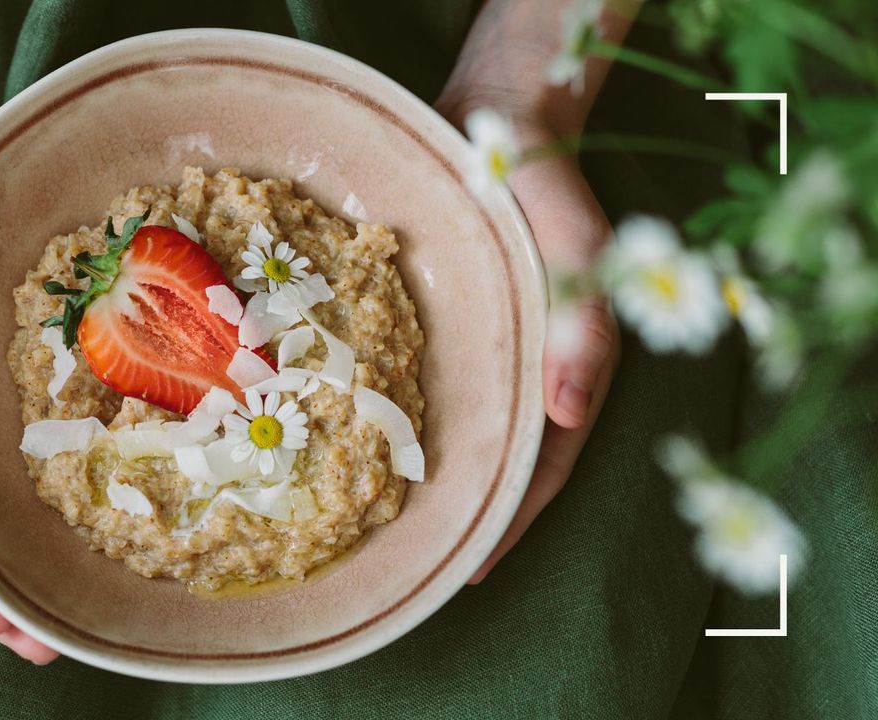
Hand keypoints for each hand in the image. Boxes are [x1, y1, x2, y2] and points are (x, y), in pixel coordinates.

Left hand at [435, 0, 629, 582]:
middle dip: (463, 520)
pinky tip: (355, 446)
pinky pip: (424, 387)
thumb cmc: (540, 176)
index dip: (507, 524)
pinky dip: (400, 422)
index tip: (467, 573)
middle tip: (412, 571)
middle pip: (496, 465)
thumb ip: (585, 322)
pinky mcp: (447, 327)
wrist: (495, 118)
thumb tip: (571, 416)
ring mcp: (485, 350)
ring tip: (377, 528)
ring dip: (432, 480)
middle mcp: (523, 368)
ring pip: (460, 434)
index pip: (541, 468)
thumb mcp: (577, 239)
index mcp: (564, 364)